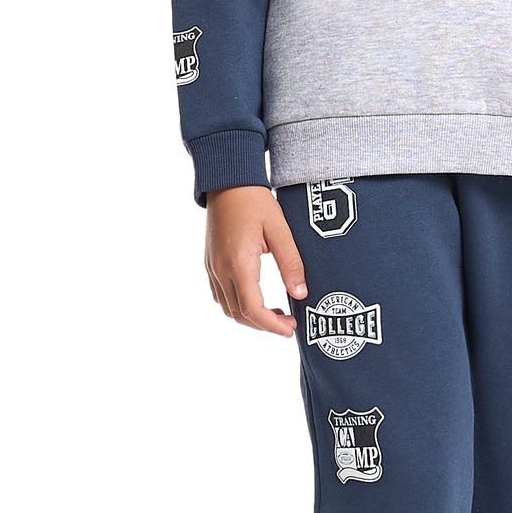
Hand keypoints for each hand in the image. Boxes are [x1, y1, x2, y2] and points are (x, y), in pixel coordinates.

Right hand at [204, 185, 307, 336]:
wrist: (227, 182)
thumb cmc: (255, 201)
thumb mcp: (280, 230)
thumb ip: (291, 264)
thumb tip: (301, 294)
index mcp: (239, 262)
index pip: (252, 309)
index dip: (272, 325)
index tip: (290, 329)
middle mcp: (220, 269)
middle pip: (239, 314)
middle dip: (264, 325)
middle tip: (288, 324)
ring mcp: (212, 267)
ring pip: (228, 308)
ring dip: (250, 318)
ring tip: (276, 313)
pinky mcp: (210, 263)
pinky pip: (221, 296)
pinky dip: (238, 306)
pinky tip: (257, 299)